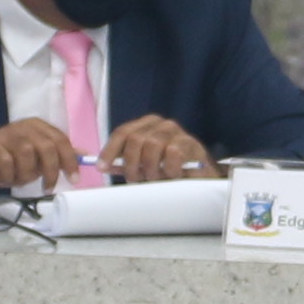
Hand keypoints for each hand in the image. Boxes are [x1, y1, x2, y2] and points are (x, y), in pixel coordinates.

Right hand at [0, 117, 79, 193]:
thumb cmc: (9, 163)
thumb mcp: (36, 159)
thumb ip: (57, 155)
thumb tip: (84, 155)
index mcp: (37, 126)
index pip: (60, 140)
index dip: (70, 161)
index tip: (74, 180)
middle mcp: (22, 126)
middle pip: (46, 147)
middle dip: (51, 171)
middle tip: (48, 188)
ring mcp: (5, 135)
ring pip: (27, 155)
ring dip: (26, 175)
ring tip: (18, 181)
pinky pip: (6, 164)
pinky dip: (9, 177)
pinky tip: (5, 180)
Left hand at [103, 115, 218, 184]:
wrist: (200, 177)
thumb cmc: (169, 171)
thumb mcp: (143, 167)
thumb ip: (126, 163)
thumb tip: (105, 166)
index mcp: (145, 125)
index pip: (122, 132)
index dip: (110, 150)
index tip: (102, 168)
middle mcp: (160, 124)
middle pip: (135, 140)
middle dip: (132, 164)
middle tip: (136, 180)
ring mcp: (176, 131)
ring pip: (152, 146)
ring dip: (151, 168)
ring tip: (156, 179)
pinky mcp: (190, 142)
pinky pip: (172, 153)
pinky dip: (169, 168)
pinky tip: (172, 175)